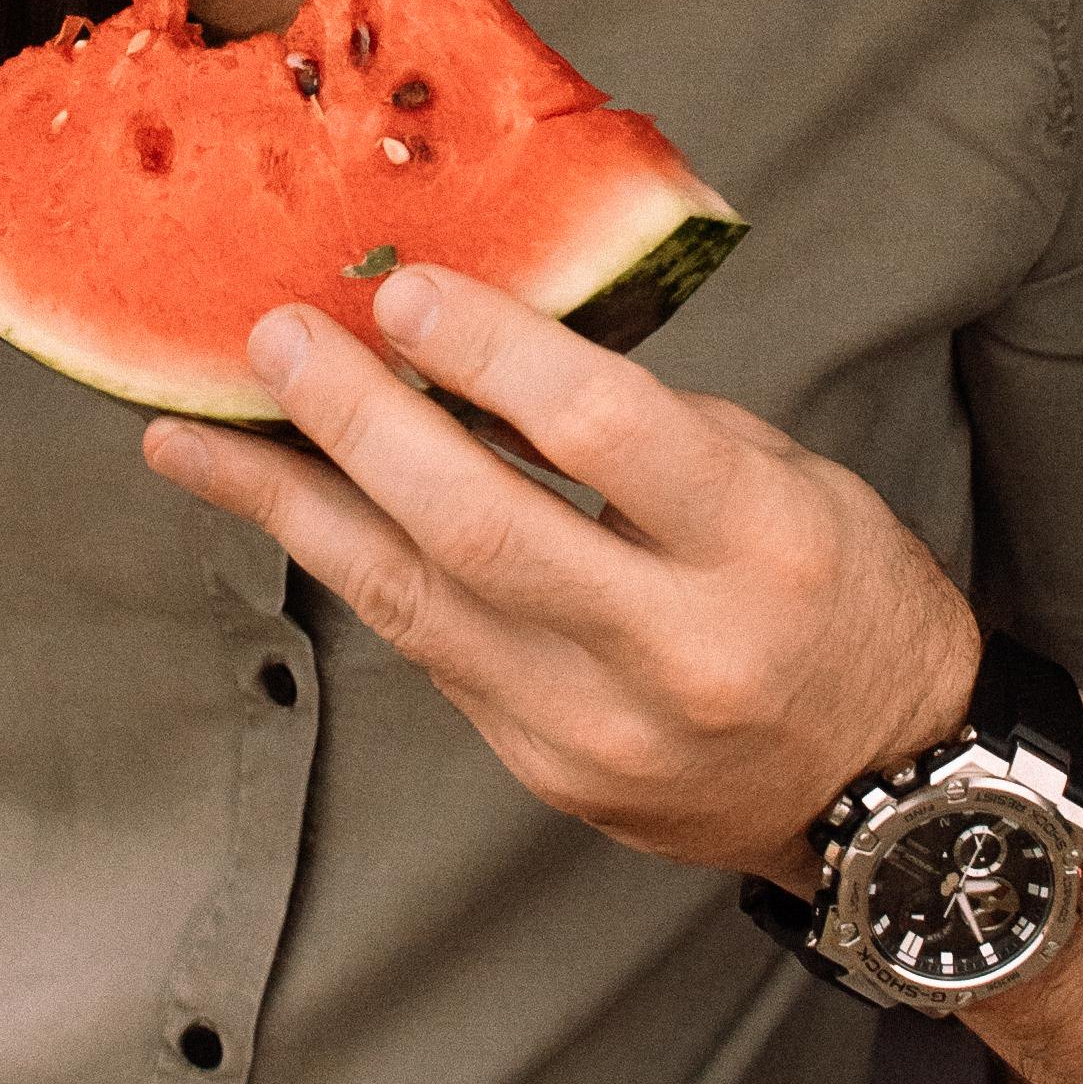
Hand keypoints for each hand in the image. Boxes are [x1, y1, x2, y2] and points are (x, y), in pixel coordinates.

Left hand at [142, 266, 979, 886]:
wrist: (890, 793)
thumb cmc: (839, 594)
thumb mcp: (779, 473)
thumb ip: (634, 422)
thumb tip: (472, 345)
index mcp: (762, 543)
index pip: (602, 430)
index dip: (492, 352)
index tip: (406, 290)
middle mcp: (677, 649)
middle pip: (479, 524)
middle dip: (356, 423)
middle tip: (274, 341)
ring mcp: (601, 727)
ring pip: (412, 603)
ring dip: (292, 508)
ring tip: (191, 438)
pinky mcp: (548, 771)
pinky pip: (428, 649)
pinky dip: (350, 569)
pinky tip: (286, 511)